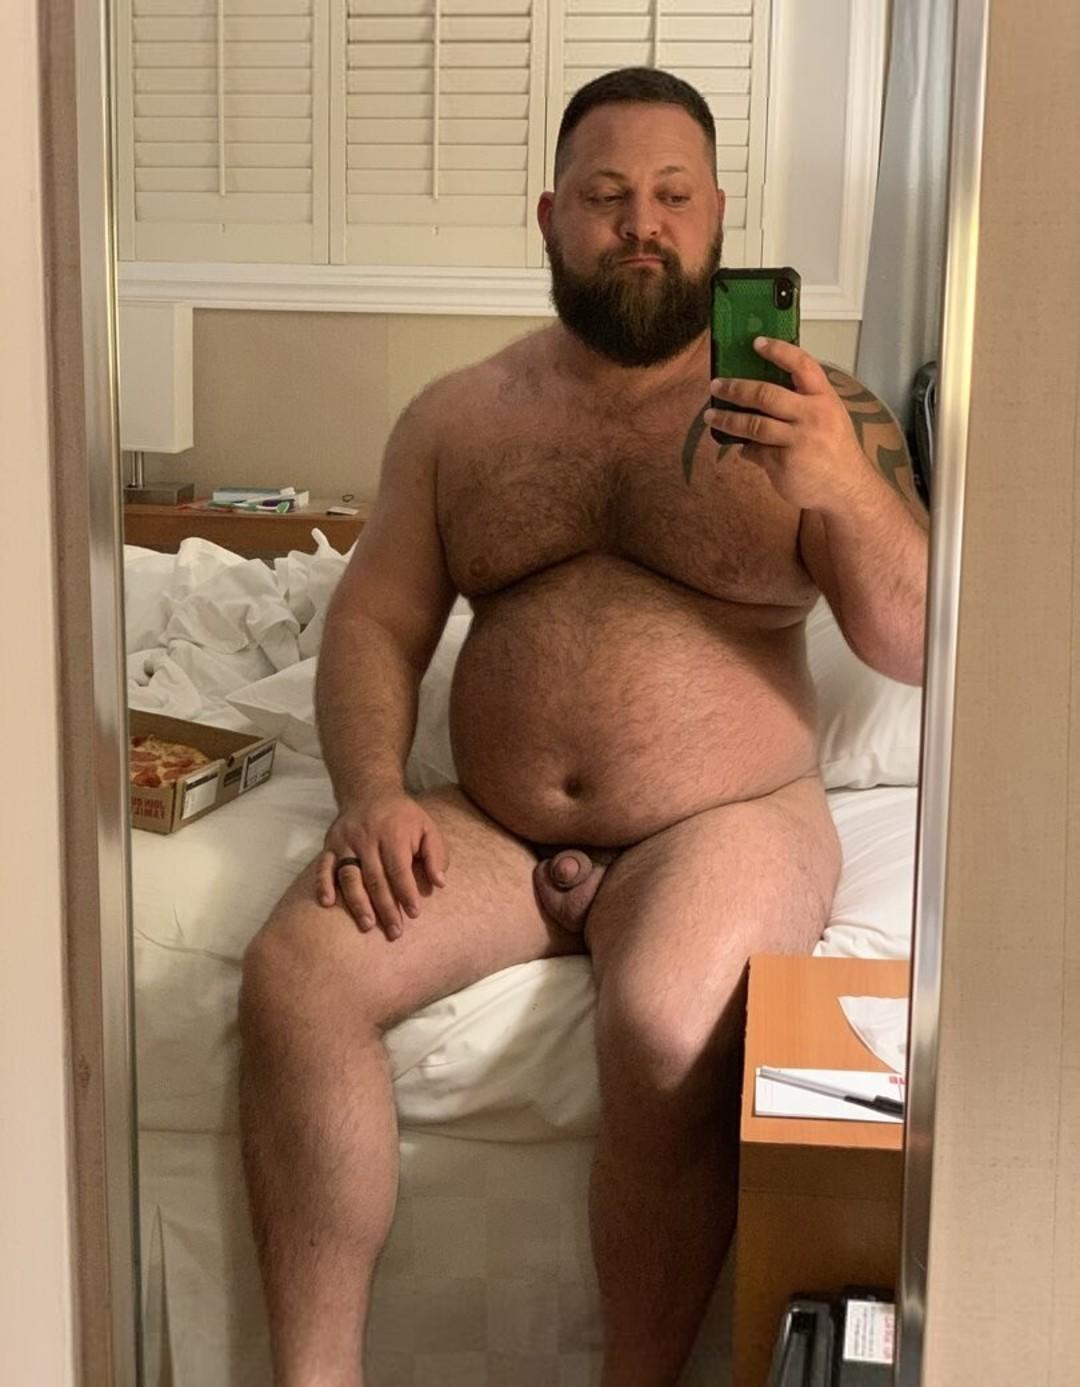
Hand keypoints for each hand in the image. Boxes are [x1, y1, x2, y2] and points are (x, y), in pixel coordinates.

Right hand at [316, 792, 447, 938]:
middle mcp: (367, 838)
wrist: (369, 791)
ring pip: (350, 876)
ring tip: (367, 925)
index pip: (399, 869)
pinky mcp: (330, 845)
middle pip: (376, 878)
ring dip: (358, 903)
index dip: (406, 893)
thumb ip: (436, 854)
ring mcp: (346, 842)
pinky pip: (324, 866)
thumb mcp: (427, 827)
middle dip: (386, 908)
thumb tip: (440, 883)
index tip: (414, 914)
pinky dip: (323, 885)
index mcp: (393, 834)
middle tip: (394, 931)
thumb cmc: (403, 817)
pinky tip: (328, 903)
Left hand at [704, 337, 874, 512]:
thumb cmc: (835, 450)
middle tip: (716, 385)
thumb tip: (762, 397)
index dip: (778, 351)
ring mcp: (797, 441)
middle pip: (766, 395)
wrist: (848, 488)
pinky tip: (743, 448)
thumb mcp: (829, 416)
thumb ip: (802, 403)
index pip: (802, 365)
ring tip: (710, 415)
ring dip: (727, 419)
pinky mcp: (783, 464)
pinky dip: (747, 449)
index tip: (756, 342)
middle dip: (736, 388)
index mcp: (824, 399)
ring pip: (753, 424)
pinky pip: (756, 451)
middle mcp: (812, 416)